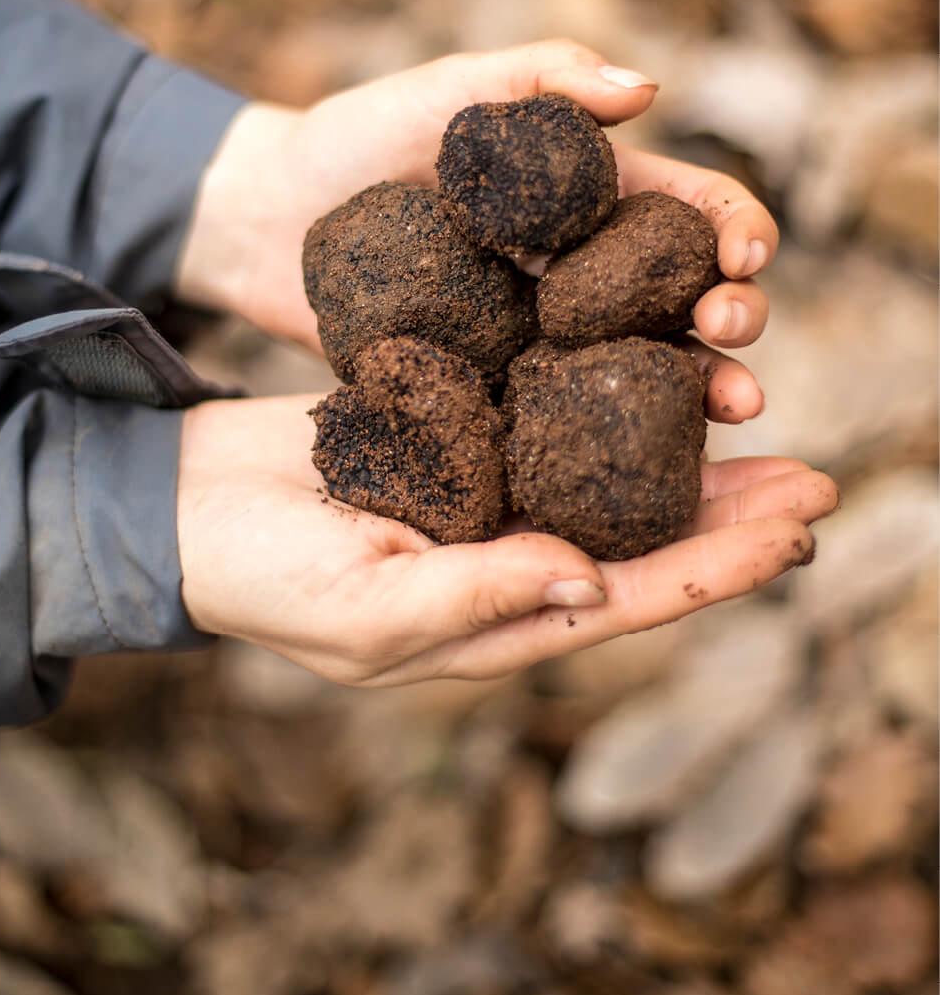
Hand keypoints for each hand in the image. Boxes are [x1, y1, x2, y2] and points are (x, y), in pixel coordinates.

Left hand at [174, 40, 778, 421]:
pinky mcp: (495, 386)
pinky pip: (559, 416)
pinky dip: (606, 437)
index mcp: (587, 196)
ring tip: (730, 404)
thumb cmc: (354, 141)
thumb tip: (646, 87)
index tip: (743, 255)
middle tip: (731, 331)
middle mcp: (578, 271)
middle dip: (732, 313)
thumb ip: (536, 80)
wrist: (265, 222)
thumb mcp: (444, 94)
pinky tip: (631, 456)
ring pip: (641, 367)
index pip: (687, 209)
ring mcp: (540, 336)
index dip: (731, 228)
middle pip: (683, 296)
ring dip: (700, 386)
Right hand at [178, 396, 836, 685]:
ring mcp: (476, 506)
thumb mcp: (360, 606)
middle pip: (637, 543)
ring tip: (747, 417)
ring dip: (674, 458)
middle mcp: (499, 568)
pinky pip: (542, 430)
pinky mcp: (450, 448)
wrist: (180, 503)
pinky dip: (597, 407)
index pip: (628, 600)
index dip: (718, 569)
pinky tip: (640, 372)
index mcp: (488, 623)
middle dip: (727, 516)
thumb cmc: (256, 574)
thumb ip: (473, 599)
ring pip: (600, 483)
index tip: (798, 531)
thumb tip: (594, 582)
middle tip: (813, 474)